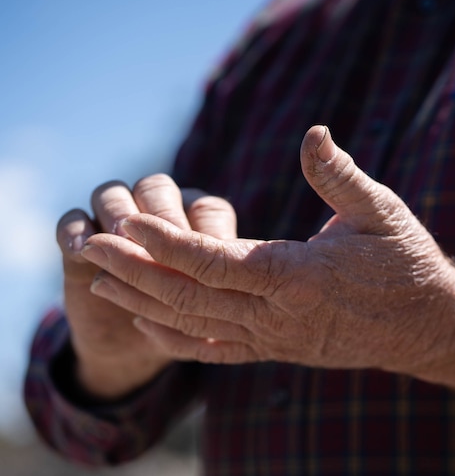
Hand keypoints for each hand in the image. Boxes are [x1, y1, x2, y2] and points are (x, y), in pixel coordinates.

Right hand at [57, 174, 236, 399]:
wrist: (154, 343)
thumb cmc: (209, 317)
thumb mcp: (234, 301)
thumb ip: (248, 280)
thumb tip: (305, 259)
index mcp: (205, 222)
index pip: (206, 208)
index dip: (203, 229)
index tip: (211, 252)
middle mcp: (163, 212)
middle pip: (156, 189)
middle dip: (159, 219)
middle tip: (161, 241)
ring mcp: (118, 223)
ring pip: (112, 194)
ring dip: (114, 213)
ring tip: (115, 242)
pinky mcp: (82, 242)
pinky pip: (71, 221)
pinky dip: (73, 230)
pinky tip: (79, 251)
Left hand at [81, 126, 454, 400]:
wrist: (426, 326)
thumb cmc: (406, 264)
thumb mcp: (382, 211)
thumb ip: (341, 177)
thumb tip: (314, 132)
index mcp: (299, 277)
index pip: (217, 262)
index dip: (168, 244)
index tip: (130, 223)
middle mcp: (278, 315)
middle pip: (191, 296)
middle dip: (136, 270)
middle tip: (91, 245)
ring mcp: (274, 338)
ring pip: (195, 325)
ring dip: (144, 301)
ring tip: (101, 280)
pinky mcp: (277, 349)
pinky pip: (215, 350)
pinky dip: (175, 338)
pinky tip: (146, 322)